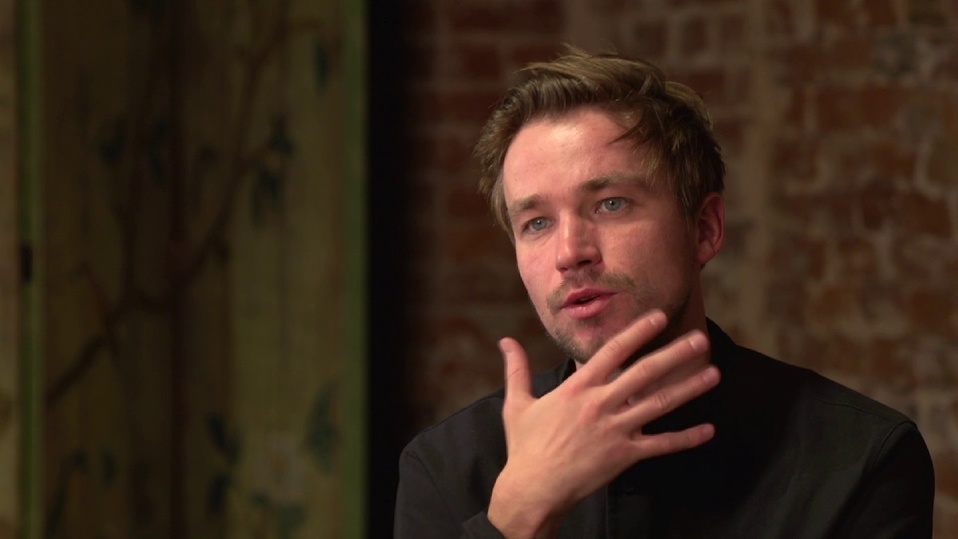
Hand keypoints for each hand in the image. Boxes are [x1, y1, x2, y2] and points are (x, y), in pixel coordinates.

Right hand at [487, 310, 720, 537]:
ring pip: (658, 404)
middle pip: (644, 372)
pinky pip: (661, 445)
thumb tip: (505, 341)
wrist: (533, 488)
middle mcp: (600, 404)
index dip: (637, 331)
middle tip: (699, 338)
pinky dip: (686, 438)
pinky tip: (708, 430)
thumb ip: (517, 369)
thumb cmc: (524, 446)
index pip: (613, 351)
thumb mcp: (517, 403)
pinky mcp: (624, 455)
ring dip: (688, 388)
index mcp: (577, 388)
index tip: (658, 317)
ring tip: (713, 374)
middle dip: (674, 353)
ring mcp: (615, 430)